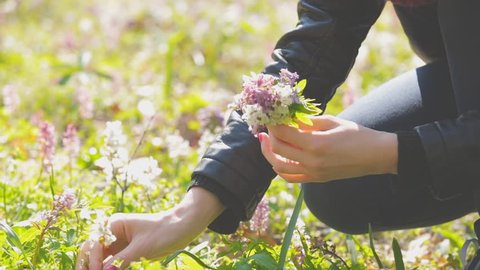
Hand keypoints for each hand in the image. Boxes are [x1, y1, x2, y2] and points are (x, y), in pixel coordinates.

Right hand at [76, 187, 223, 269]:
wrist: (183, 228)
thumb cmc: (164, 231)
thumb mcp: (141, 248)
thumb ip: (120, 261)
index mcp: (113, 225)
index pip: (93, 244)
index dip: (91, 260)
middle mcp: (112, 233)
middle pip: (91, 251)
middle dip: (87, 264)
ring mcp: (118, 243)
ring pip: (99, 259)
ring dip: (97, 267)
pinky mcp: (126, 252)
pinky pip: (112, 263)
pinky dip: (108, 269)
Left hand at [259, 115, 397, 182]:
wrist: (376, 156)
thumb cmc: (357, 134)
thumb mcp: (332, 122)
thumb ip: (308, 122)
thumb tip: (288, 119)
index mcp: (316, 144)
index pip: (284, 133)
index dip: (274, 123)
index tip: (271, 115)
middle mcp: (311, 161)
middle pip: (277, 149)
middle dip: (269, 136)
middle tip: (267, 126)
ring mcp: (313, 173)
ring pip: (279, 166)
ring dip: (268, 153)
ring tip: (265, 141)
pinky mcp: (316, 179)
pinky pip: (290, 177)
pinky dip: (279, 168)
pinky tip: (277, 158)